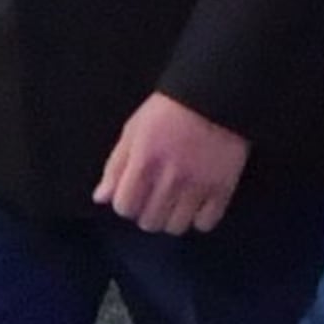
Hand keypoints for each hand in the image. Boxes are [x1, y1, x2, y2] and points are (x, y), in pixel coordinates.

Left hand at [93, 90, 249, 233]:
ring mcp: (198, 185)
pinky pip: (206, 223)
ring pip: (176, 227)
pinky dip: (199, 219)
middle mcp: (169, 178)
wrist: (216, 95)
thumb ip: (116, 166)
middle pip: (149, 222)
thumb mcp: (134, 129)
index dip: (127, 203)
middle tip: (156, 198)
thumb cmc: (170, 109)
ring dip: (172, 218)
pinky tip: (197, 204)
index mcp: (144, 161)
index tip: (135, 194)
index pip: (125, 206)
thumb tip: (101, 198)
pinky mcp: (223, 188)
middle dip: (148, 212)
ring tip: (176, 202)